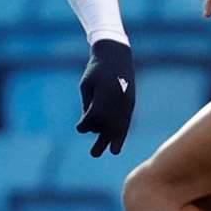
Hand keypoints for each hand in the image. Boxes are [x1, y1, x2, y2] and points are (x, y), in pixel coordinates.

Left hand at [77, 38, 134, 156]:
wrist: (116, 56)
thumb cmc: (96, 70)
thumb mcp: (87, 85)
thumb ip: (88, 105)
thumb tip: (88, 126)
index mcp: (104, 93)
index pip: (94, 116)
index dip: (85, 125)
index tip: (79, 127)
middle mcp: (117, 99)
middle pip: (109, 125)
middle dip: (101, 141)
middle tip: (94, 155)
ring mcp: (126, 101)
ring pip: (120, 126)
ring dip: (113, 139)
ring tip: (111, 152)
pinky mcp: (130, 103)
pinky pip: (126, 121)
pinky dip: (122, 133)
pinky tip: (118, 144)